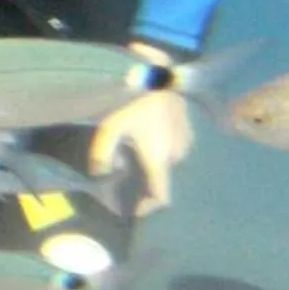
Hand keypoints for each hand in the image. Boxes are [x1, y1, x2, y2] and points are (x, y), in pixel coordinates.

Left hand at [90, 88, 194, 216]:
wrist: (157, 78)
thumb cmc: (131, 103)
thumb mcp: (109, 128)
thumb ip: (103, 154)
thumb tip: (100, 174)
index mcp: (159, 160)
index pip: (161, 196)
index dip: (150, 207)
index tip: (137, 211)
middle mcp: (177, 156)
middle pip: (161, 179)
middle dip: (146, 182)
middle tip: (127, 178)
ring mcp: (186, 143)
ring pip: (169, 163)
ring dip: (155, 164)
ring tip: (135, 156)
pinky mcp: (189, 131)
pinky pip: (175, 148)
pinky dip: (162, 150)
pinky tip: (148, 138)